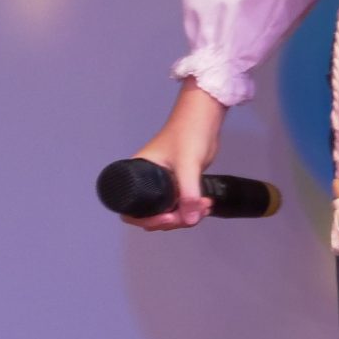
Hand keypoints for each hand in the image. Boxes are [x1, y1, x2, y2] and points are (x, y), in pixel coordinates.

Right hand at [123, 82, 227, 231]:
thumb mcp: (186, 164)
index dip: (146, 220)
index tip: (166, 218)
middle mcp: (147, 182)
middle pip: (152, 215)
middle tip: (188, 215)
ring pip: (169, 212)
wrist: (204, 118)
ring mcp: (164, 184)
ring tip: (204, 207)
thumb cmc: (187, 133)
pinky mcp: (179, 184)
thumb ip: (188, 193)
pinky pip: (181, 206)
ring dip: (186, 216)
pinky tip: (206, 205)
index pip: (131, 210)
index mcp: (138, 174)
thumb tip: (190, 220)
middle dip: (171, 220)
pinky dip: (192, 210)